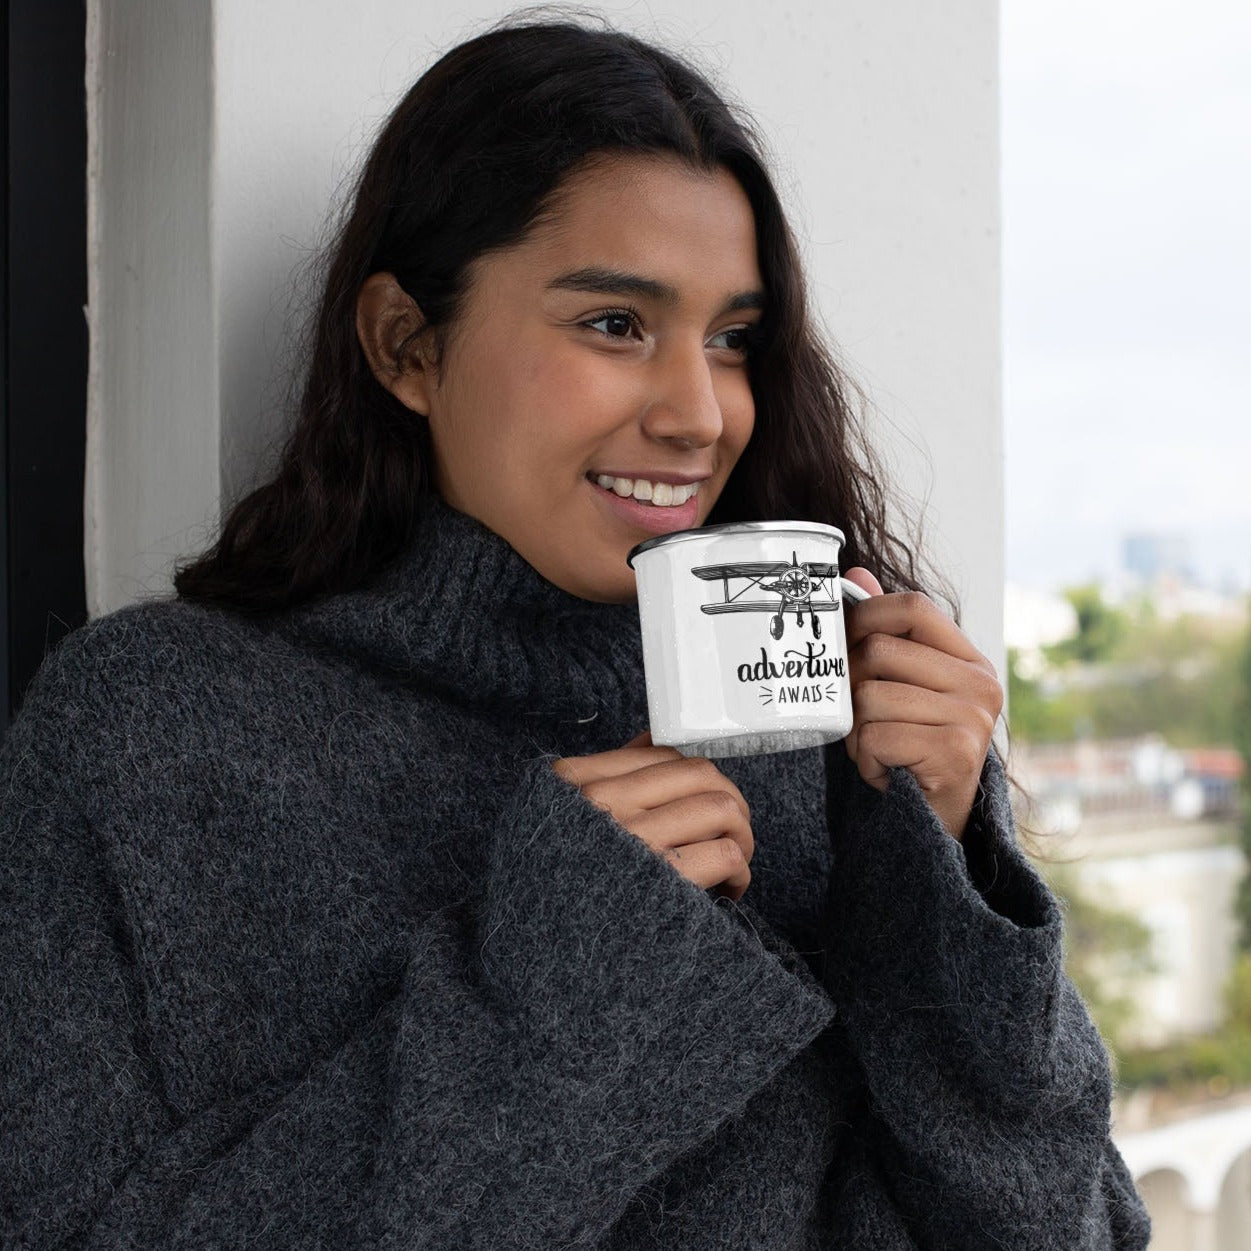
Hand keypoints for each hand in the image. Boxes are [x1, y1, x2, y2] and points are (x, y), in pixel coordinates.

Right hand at [553, 734, 754, 899]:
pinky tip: (727, 888)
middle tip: (731, 831)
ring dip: (740, 835)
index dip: (695, 777)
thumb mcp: (559, 815)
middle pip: (700, 775)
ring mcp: (632, 840)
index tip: (701, 802)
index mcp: (575, 781)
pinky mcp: (661, 880)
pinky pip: (724, 853)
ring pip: (721, 808)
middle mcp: (602, 803)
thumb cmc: (550, 887)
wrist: (533, 954)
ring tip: (732, 859)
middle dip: (729, 800)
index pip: (661, 755)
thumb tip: (650, 739)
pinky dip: (738, 870)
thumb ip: (603, 776)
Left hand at [841, 569, 1001, 839]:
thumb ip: (885, 632)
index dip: (866, 613)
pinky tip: (886, 771)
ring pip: (869, 697)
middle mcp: (980, 684)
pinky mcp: (954, 754)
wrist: (934, 823)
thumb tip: (855, 575)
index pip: (913, 606)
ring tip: (879, 749)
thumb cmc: (911, 747)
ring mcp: (971, 719)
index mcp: (969, 660)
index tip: (845, 637)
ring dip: (857, 731)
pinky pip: (874, 737)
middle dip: (853, 687)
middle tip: (864, 718)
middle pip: (878, 651)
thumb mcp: (900, 686)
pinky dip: (865, 760)